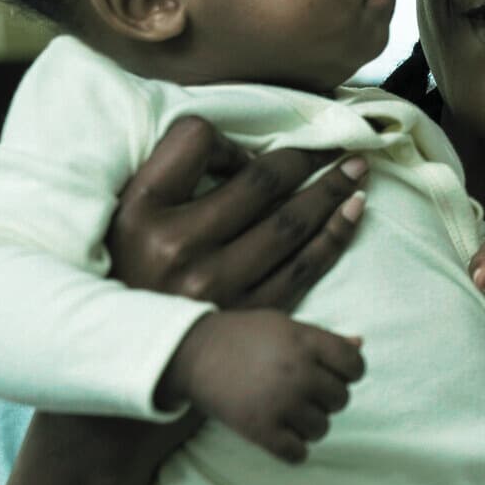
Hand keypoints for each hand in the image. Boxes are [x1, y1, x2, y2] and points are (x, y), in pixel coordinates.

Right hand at [108, 116, 368, 310]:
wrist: (129, 349)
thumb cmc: (131, 265)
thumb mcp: (128, 210)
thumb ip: (173, 170)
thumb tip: (246, 154)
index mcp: (142, 210)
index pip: (195, 141)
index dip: (228, 135)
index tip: (250, 148)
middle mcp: (178, 247)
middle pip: (260, 183)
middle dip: (306, 158)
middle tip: (339, 144)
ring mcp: (218, 286)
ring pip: (291, 225)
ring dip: (332, 192)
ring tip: (357, 172)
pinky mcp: (249, 316)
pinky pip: (305, 268)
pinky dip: (335, 235)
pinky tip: (353, 212)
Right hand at [161, 310, 363, 461]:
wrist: (193, 353)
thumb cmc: (244, 336)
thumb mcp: (285, 326)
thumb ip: (323, 338)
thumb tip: (361, 344)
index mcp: (307, 342)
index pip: (356, 366)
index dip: (349, 372)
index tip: (332, 375)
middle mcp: (298, 372)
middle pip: (341, 399)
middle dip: (326, 398)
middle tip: (302, 393)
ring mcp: (280, 402)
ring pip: (322, 428)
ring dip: (310, 425)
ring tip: (289, 413)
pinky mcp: (260, 429)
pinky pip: (297, 453)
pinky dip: (295, 450)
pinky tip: (284, 437)